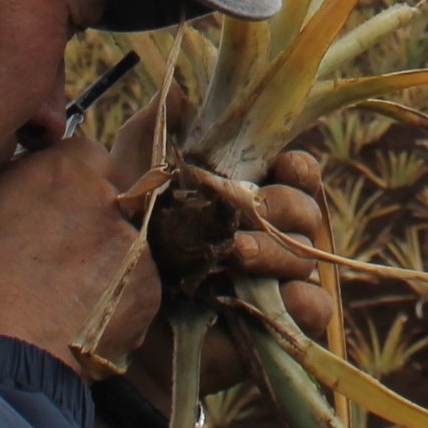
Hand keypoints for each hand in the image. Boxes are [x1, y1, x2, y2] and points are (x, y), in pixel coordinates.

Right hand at [0, 138, 156, 370]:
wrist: (3, 352)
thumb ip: (23, 178)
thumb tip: (41, 175)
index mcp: (65, 167)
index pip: (86, 154)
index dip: (68, 183)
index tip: (52, 209)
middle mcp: (110, 197)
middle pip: (112, 196)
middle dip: (91, 219)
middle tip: (56, 257)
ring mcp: (135, 243)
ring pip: (125, 243)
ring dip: (104, 261)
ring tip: (61, 296)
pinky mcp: (149, 287)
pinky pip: (134, 285)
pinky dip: (113, 298)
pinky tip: (79, 317)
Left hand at [98, 149, 332, 427]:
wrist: (111, 339)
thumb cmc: (123, 254)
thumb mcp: (130, 187)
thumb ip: (151, 135)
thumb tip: (175, 88)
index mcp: (245, 196)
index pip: (296, 171)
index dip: (298, 165)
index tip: (283, 164)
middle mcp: (269, 235)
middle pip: (308, 209)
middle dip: (284, 204)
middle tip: (249, 210)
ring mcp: (277, 282)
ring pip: (310, 254)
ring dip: (277, 250)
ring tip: (235, 254)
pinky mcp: (279, 327)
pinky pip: (317, 309)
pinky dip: (304, 302)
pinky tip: (280, 299)